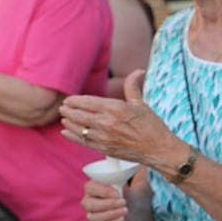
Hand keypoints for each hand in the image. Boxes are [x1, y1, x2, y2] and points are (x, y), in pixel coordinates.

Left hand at [59, 70, 176, 164]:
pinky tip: (66, 132)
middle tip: (63, 108)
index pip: (87, 102)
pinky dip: (72, 136)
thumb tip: (138, 71)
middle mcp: (107, 122)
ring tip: (64, 119)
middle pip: (79, 115)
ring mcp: (104, 137)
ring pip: (79, 128)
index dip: (75, 100)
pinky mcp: (104, 149)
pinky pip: (83, 141)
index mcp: (116, 108)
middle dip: (68, 111)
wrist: (159, 150)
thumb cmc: (152, 126)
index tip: (69, 100)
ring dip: (68, 123)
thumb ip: (133, 86)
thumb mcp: (141, 104)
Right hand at [81, 179, 128, 220]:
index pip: (90, 187)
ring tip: (125, 210)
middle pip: (90, 204)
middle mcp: (87, 202)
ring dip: (111, 214)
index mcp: (91, 188)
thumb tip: (121, 173)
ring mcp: (91, 215)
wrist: (131, 208)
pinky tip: (121, 219)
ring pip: (94, 217)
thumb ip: (121, 178)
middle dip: (108, 204)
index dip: (103, 191)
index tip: (117, 193)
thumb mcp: (124, 184)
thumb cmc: (124, 193)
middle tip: (123, 202)